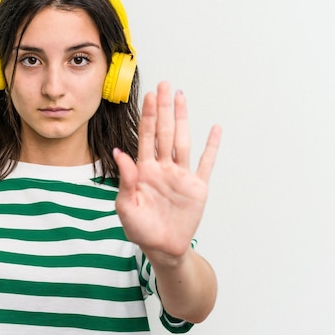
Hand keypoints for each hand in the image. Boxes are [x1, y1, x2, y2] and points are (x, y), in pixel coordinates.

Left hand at [113, 81, 220, 264]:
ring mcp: (180, 175)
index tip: (147, 95)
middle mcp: (163, 167)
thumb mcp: (126, 207)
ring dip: (183, 119)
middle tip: (164, 85)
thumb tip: (120, 152)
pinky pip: (206, 163)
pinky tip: (214, 128)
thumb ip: (125, 179)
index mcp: (144, 170)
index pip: (145, 137)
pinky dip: (211, 146)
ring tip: (181, 97)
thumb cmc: (140, 229)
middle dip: (163, 108)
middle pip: (164, 131)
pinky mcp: (197, 187)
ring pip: (183, 141)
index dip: (146, 116)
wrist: (162, 248)